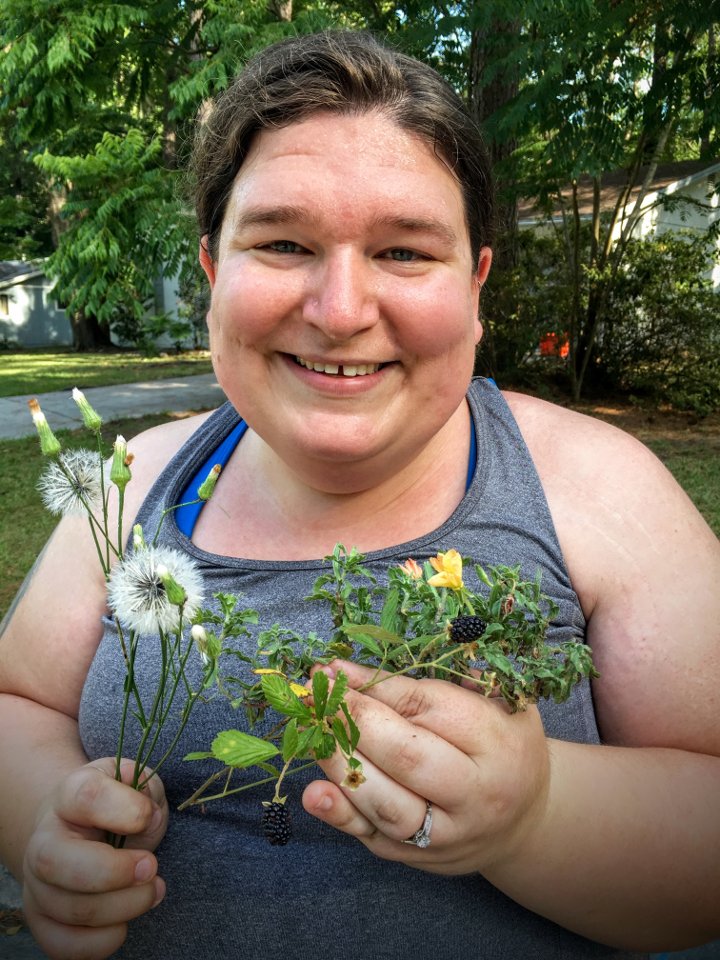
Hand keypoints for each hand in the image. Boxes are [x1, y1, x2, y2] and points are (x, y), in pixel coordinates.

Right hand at [22, 758, 168, 959]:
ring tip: (152, 890)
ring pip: (72, 909)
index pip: (86, 796)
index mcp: (68, 796)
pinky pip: (66, 946)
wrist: (79, 831)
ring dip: (125, 906)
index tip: (148, 817)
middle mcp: (43, 840)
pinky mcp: (42, 921)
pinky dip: (105, 940)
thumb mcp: (136, 783)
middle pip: (57, 862)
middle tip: (151, 866)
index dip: (124, 809)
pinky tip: (125, 919)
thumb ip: (146, 789)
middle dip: (115, 872)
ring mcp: (37, 884)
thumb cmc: (116, 807)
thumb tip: (149, 817)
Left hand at [302, 661, 549, 874]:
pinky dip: (341, 815)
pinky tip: (314, 793)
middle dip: (354, 720)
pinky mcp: (419, 858)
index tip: (337, 668)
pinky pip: (374, 837)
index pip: (427, 707)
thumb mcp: (499, 700)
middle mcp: (475, 793)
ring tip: (312, 730)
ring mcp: (446, 832)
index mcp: (496, 742)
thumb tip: (379, 666)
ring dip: (341, 764)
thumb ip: (451, 677)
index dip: (376, 686)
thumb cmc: (505, 743)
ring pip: (387, 803)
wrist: (526, 819)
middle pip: (406, 756)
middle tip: (317, 693)